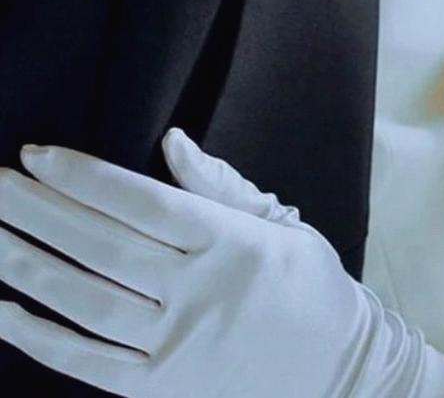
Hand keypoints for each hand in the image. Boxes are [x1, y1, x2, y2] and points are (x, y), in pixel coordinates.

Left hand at [0, 129, 426, 397]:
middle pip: (102, 246)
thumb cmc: (308, 287)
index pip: (142, 203)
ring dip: (29, 265)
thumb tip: (171, 140)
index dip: (86, 178)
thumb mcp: (279, 222)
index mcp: (231, 242)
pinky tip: (4, 310)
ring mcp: (176, 346)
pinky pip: (90, 362)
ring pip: (87, 301)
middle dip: (40, 210)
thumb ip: (219, 185)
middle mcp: (199, 293)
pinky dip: (42, 338)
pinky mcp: (161, 387)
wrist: (342, 374)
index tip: (37, 154)